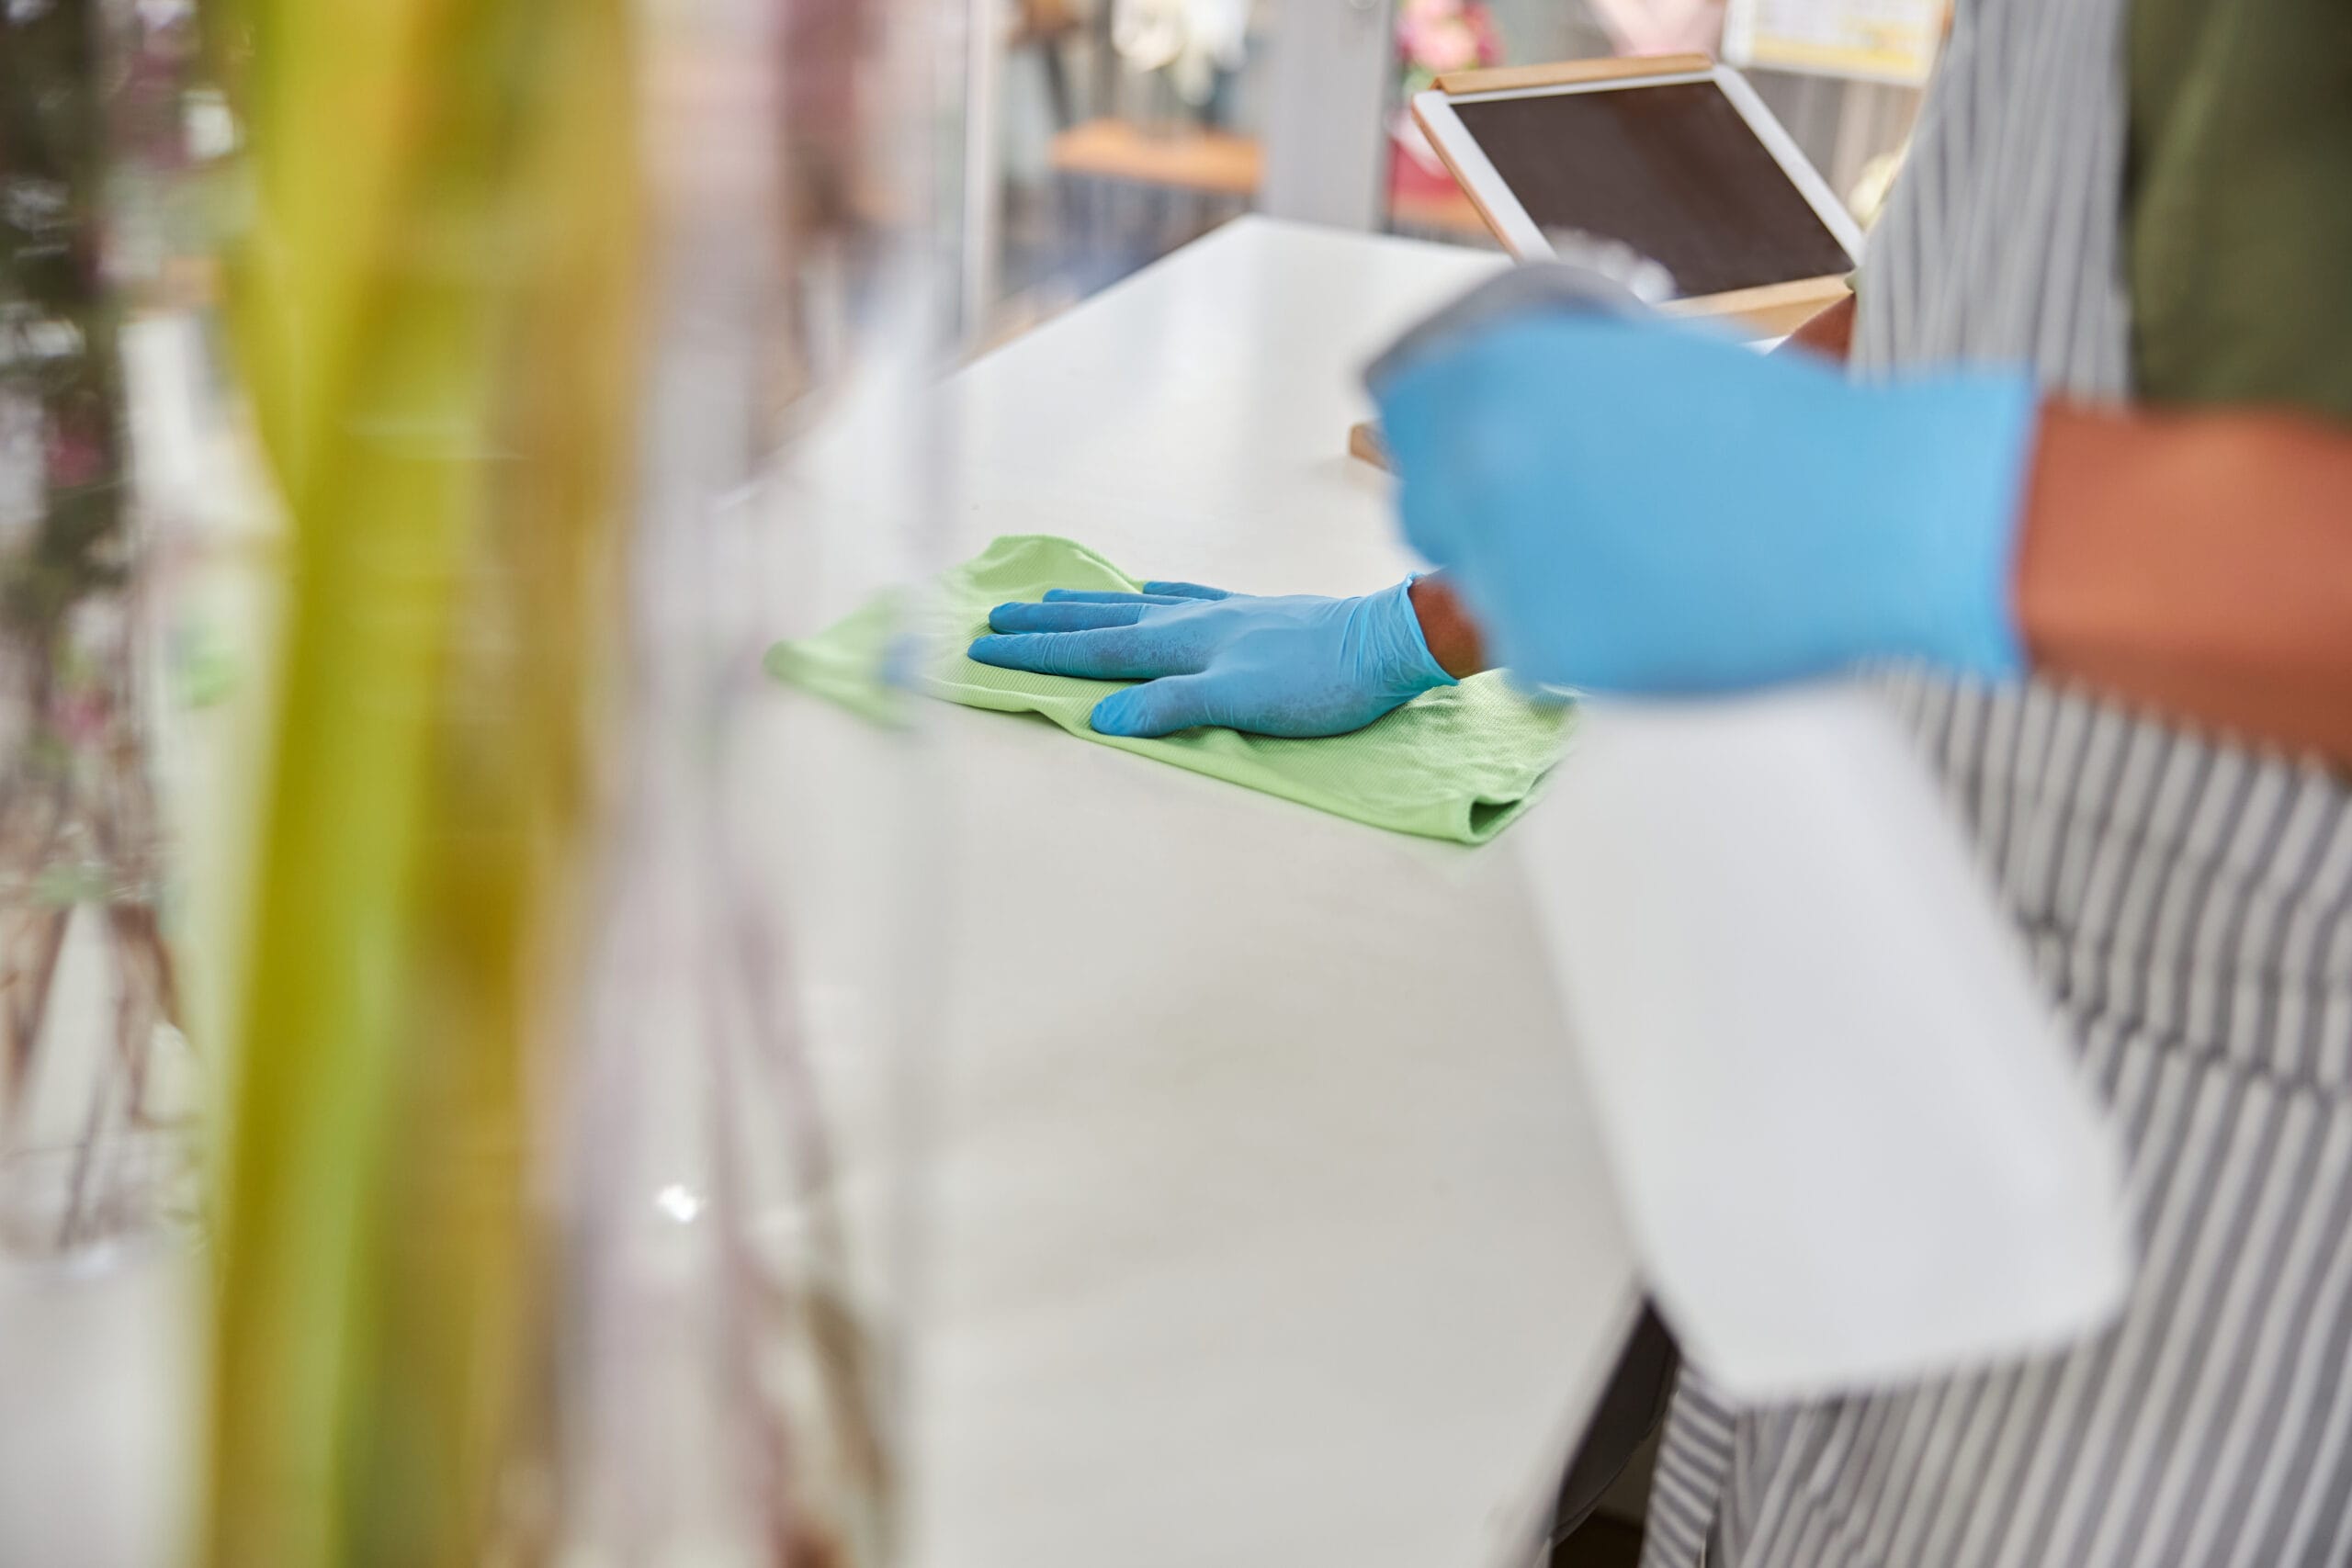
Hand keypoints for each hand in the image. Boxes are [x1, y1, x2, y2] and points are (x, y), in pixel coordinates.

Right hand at [967, 578, 1454, 737]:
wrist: (1384, 644)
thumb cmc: (1317, 683)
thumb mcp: (1241, 704)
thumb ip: (1170, 707)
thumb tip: (1099, 716)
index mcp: (1180, 643)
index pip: (1092, 649)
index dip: (1037, 653)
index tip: (984, 648)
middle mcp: (1191, 619)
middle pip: (1102, 619)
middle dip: (1045, 624)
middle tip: (993, 618)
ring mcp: (1221, 611)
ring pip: (1137, 603)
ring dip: (1089, 603)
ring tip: (1051, 599)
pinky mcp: (1252, 611)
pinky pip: (1184, 594)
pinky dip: (1153, 592)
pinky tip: (1149, 588)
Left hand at [1369, 311, 2039, 693]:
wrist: (1875, 512)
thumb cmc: (1779, 427)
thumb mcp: (1638, 356)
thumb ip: (1541, 375)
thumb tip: (1480, 401)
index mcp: (1497, 373)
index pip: (1398, 406)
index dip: (1438, 430)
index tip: (1473, 449)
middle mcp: (1480, 462)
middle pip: (1422, 507)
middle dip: (1476, 513)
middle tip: (1571, 516)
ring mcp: (1504, 558)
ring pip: (1478, 587)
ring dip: (1536, 580)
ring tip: (1648, 558)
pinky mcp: (1543, 648)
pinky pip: (1533, 652)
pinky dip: (1586, 641)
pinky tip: (1666, 608)